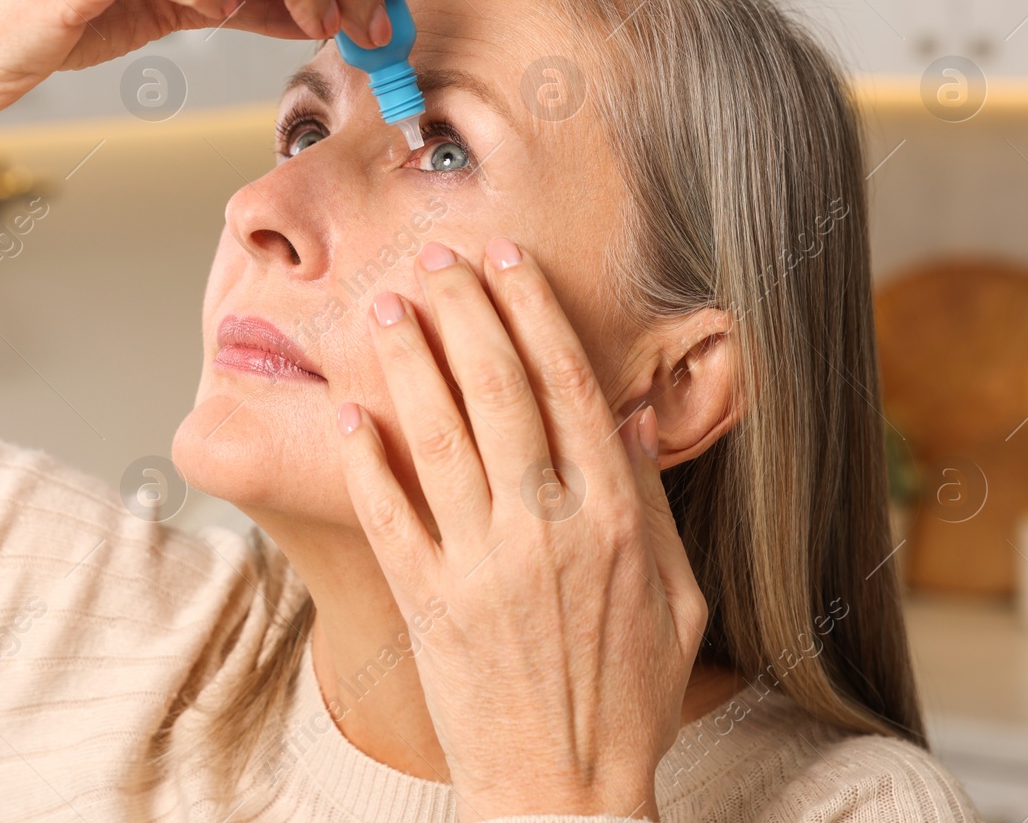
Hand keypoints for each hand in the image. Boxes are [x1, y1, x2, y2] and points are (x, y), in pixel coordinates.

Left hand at [335, 238, 707, 821]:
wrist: (564, 794)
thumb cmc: (628, 700)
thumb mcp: (678, 600)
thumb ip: (651, 506)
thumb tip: (626, 420)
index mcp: (613, 520)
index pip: (568, 387)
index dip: (533, 312)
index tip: (507, 261)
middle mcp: (546, 529)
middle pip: (498, 392)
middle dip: (464, 310)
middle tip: (435, 257)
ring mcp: (481, 565)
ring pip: (439, 437)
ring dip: (409, 362)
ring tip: (386, 307)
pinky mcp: (428, 604)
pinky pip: (389, 516)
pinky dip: (367, 461)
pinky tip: (349, 413)